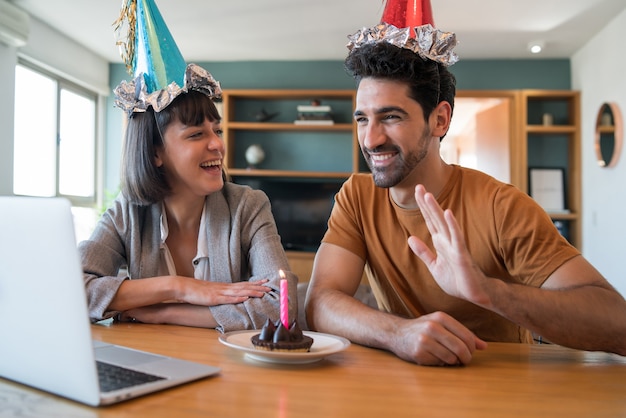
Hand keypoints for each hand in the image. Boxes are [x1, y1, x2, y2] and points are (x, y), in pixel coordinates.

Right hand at [177, 278, 271, 305]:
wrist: (183, 287)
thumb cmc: (196, 291)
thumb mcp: (212, 292)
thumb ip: (221, 294)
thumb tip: (229, 297)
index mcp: (224, 286)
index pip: (243, 284)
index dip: (255, 283)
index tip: (266, 282)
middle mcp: (224, 288)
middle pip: (244, 286)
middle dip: (258, 287)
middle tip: (270, 287)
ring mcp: (220, 292)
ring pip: (239, 291)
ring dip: (252, 292)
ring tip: (263, 293)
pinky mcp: (214, 298)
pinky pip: (227, 298)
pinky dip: (237, 298)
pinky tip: (245, 298)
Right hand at [392, 311, 486, 365]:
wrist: (397, 333)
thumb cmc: (424, 330)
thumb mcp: (442, 325)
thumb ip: (463, 334)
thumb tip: (484, 347)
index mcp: (441, 317)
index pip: (467, 336)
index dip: (472, 348)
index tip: (469, 352)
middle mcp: (432, 326)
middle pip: (461, 348)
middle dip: (466, 358)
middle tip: (464, 360)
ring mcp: (424, 339)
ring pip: (451, 357)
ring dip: (452, 361)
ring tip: (446, 357)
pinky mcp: (418, 352)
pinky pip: (439, 362)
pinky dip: (441, 363)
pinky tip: (434, 357)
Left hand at [407, 185, 489, 306]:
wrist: (475, 294)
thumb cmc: (457, 280)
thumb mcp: (434, 266)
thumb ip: (423, 252)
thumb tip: (410, 238)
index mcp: (440, 242)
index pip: (430, 220)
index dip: (423, 207)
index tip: (416, 191)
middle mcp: (447, 240)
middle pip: (435, 217)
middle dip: (426, 203)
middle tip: (418, 186)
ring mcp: (455, 245)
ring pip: (444, 223)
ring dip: (436, 209)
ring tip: (428, 195)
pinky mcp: (462, 254)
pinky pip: (457, 237)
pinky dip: (452, 225)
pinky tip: (448, 213)